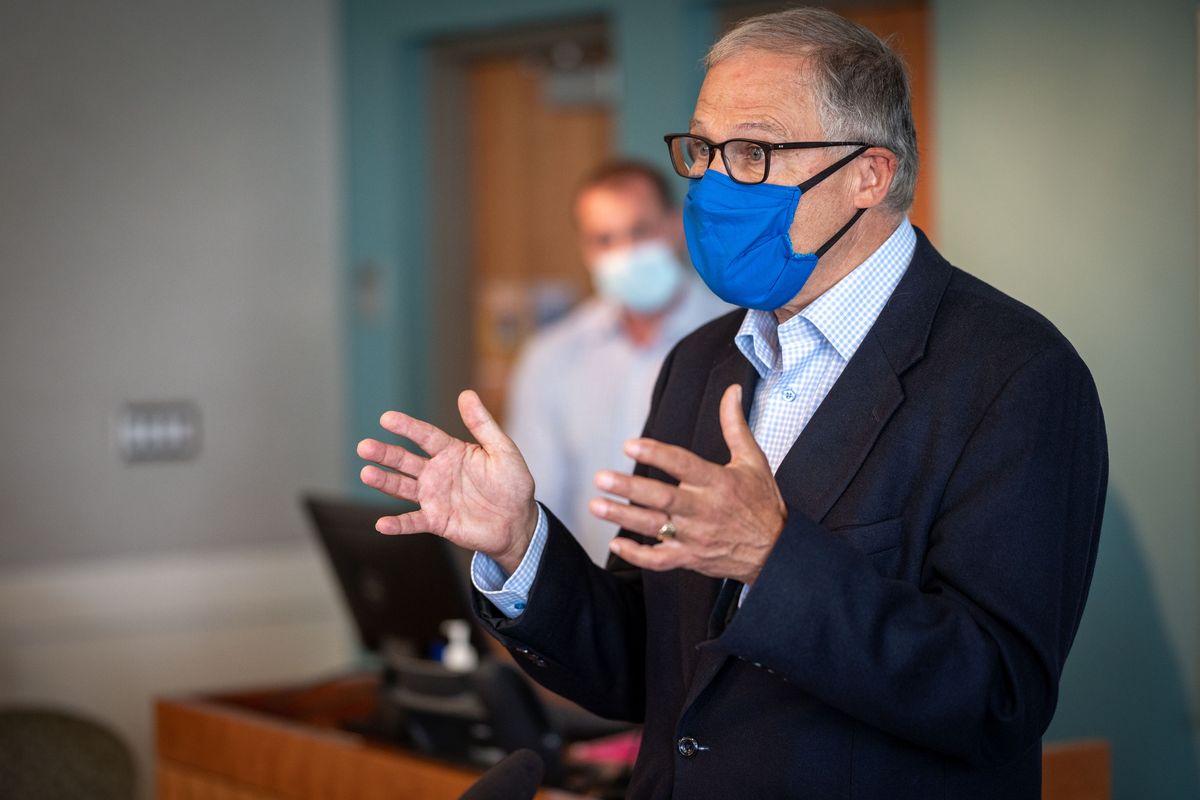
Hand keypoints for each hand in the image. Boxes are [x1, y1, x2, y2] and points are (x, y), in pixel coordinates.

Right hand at [356, 390, 538, 573]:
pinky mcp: (436, 520)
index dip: (406, 427)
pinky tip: (381, 524)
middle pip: (405, 460)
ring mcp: (434, 497)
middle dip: (384, 453)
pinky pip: (413, 522)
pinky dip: (398, 524)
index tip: (386, 418)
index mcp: (451, 452)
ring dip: (384, 481)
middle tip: (364, 446)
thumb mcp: (502, 450)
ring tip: (366, 474)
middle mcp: (437, 472)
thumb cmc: (512, 484)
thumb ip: (482, 424)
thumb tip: (466, 394)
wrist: (518, 522)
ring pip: (402, 487)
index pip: (425, 436)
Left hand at [589, 384, 785, 583]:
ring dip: (623, 517)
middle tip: (601, 477)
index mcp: (718, 483)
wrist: (776, 551)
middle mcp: (704, 510)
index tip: (630, 444)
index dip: (657, 454)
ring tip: (596, 506)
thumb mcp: (753, 460)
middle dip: (629, 488)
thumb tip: (732, 391)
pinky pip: (659, 560)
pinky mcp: (691, 558)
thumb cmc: (763, 502)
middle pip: (662, 497)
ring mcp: (696, 537)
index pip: (684, 465)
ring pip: (654, 527)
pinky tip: (616, 544)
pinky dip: (637, 555)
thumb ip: (735, 425)